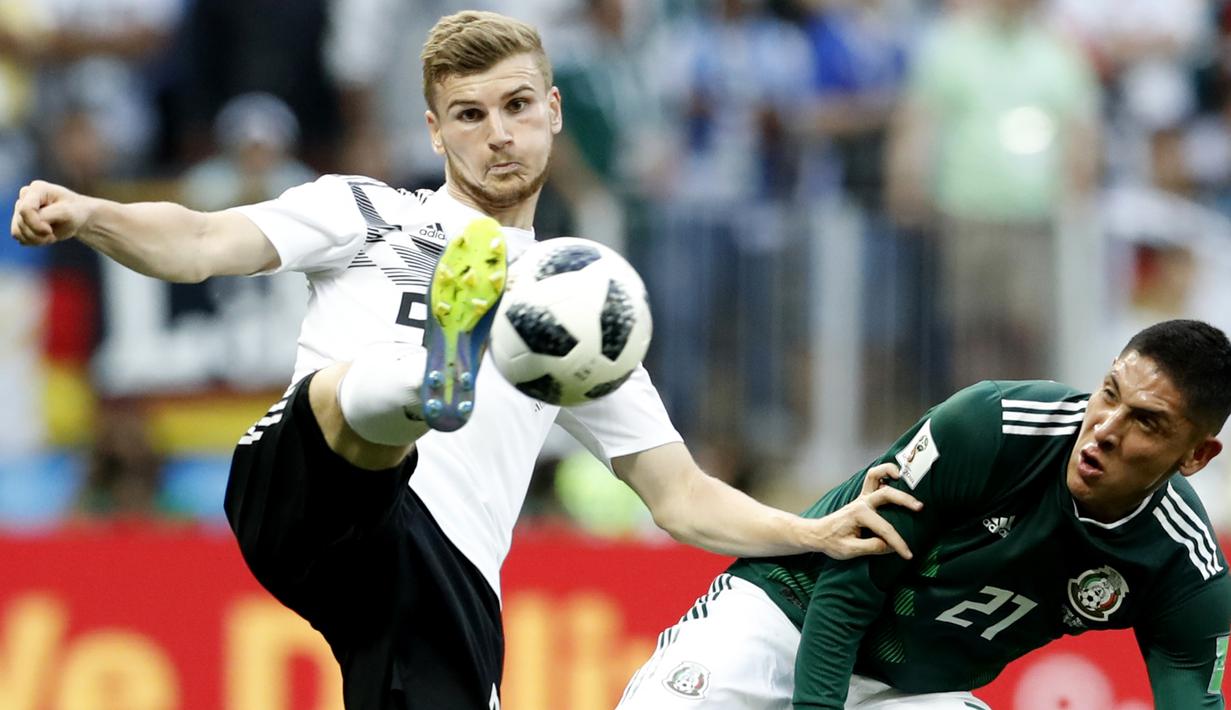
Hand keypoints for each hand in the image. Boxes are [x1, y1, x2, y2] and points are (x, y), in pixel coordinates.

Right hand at [11, 180, 94, 246]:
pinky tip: (43, 236)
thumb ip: (46, 216)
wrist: (77, 217)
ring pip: (17, 230)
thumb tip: (27, 223)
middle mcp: (25, 196)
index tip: (49, 231)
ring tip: (50, 235)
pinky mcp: (19, 219)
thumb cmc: (74, 211)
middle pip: (21, 221)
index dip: (36, 224)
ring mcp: (19, 207)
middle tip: (53, 233)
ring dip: (35, 238)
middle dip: (38, 233)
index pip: (25, 209)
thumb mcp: (67, 213)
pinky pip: (18, 236)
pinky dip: (32, 240)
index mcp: (37, 189)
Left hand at [804, 463, 922, 560]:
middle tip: (920, 508)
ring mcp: (862, 498)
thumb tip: (890, 546)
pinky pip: (873, 479)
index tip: (908, 555)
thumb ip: (871, 547)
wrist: (817, 534)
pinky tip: (896, 479)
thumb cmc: (832, 542)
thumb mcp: (849, 550)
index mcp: (858, 514)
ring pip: (875, 475)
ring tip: (904, 476)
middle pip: (885, 494)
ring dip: (888, 471)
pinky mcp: (863, 498)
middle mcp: (861, 502)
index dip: (898, 543)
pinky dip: (884, 474)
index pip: (884, 529)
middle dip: (904, 500)